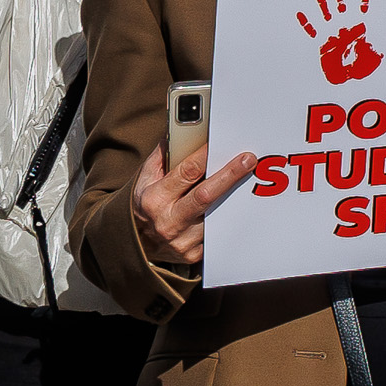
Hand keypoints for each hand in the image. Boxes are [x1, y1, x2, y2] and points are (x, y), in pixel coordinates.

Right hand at [132, 138, 259, 272]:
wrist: (138, 244)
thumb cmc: (145, 204)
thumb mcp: (145, 178)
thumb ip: (163, 156)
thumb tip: (180, 132)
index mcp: (155, 198)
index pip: (185, 173)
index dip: (204, 156)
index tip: (219, 143)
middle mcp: (168, 221)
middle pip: (205, 196)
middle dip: (228, 175)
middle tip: (247, 160)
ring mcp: (182, 241)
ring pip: (216, 216)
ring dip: (233, 199)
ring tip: (247, 182)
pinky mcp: (194, 254)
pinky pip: (216, 233)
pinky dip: (227, 218)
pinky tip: (236, 206)